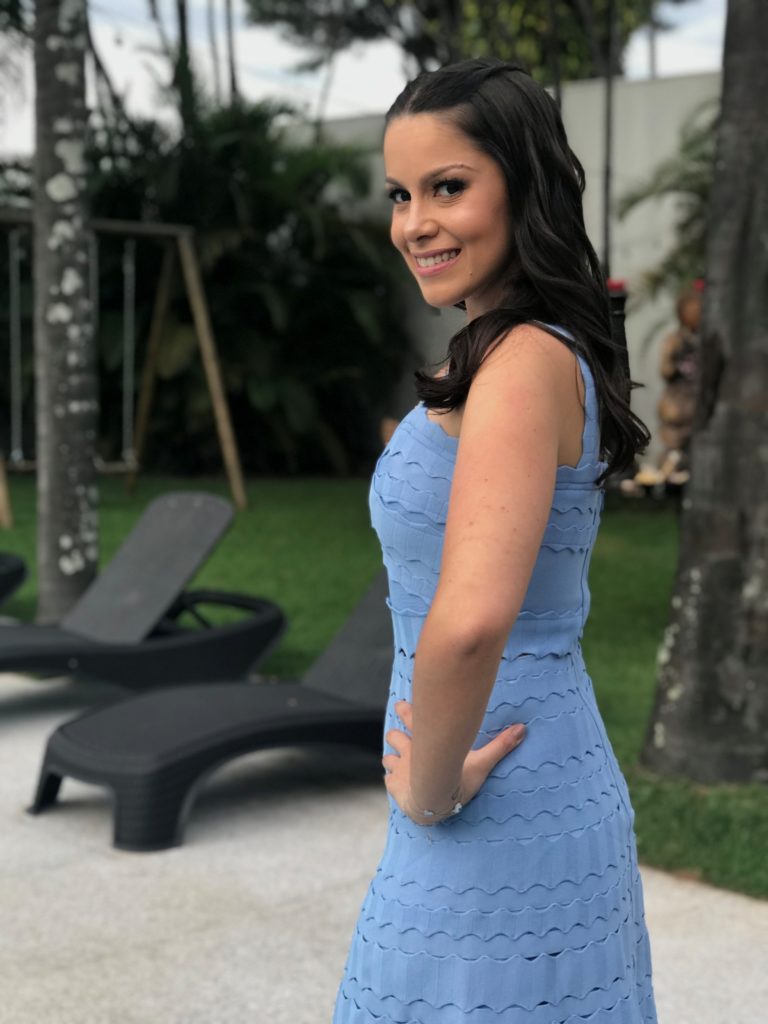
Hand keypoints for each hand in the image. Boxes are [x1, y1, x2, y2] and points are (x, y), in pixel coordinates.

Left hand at [382, 699, 525, 825]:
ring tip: (395, 759)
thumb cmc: (456, 781)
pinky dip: (392, 779)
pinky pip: (388, 779)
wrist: (434, 803)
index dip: (405, 710)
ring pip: (389, 757)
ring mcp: (399, 768)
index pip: (412, 717)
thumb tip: (523, 728)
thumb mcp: (481, 763)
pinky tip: (396, 782)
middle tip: (395, 732)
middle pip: (395, 735)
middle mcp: (409, 751)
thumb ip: (500, 746)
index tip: (401, 705)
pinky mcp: (393, 785)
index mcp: (425, 740)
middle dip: (395, 734)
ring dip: (393, 757)